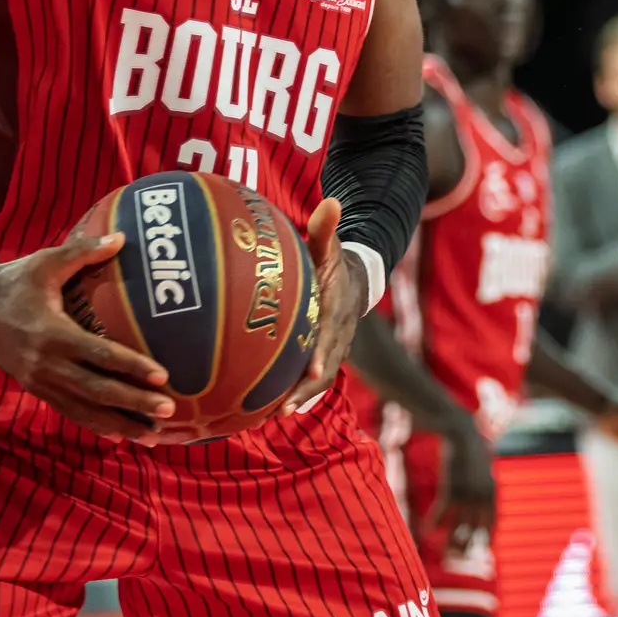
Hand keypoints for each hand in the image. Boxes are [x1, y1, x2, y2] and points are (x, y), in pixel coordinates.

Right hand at [0, 232, 170, 441]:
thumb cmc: (14, 280)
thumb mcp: (47, 261)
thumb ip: (83, 251)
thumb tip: (121, 237)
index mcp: (52, 333)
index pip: (99, 354)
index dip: (131, 366)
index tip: (162, 375)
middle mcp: (46, 364)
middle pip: (97, 390)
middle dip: (134, 402)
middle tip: (169, 408)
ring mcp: (39, 381)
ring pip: (85, 410)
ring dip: (121, 424)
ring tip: (154, 435)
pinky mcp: (35, 389)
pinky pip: (70, 412)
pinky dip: (97, 425)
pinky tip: (122, 434)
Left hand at [285, 199, 363, 411]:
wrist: (355, 282)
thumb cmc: (333, 262)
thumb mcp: (330, 245)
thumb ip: (326, 229)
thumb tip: (330, 201)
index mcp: (338, 308)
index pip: (333, 331)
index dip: (324, 349)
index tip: (313, 365)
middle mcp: (338, 335)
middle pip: (325, 366)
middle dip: (307, 388)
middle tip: (283, 407)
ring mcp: (331, 349)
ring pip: (316, 378)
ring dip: (297, 397)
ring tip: (271, 416)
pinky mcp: (321, 356)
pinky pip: (307, 377)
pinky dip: (290, 392)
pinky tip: (262, 407)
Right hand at [429, 424, 496, 557]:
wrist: (461, 429)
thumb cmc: (470, 445)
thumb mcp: (482, 464)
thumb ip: (484, 480)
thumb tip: (486, 487)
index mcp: (491, 491)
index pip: (490, 522)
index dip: (485, 537)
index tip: (479, 549)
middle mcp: (482, 496)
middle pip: (474, 529)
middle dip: (466, 545)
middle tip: (457, 557)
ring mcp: (467, 493)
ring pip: (458, 525)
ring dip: (450, 541)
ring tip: (444, 553)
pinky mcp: (451, 487)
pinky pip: (443, 511)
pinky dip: (434, 522)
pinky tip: (427, 530)